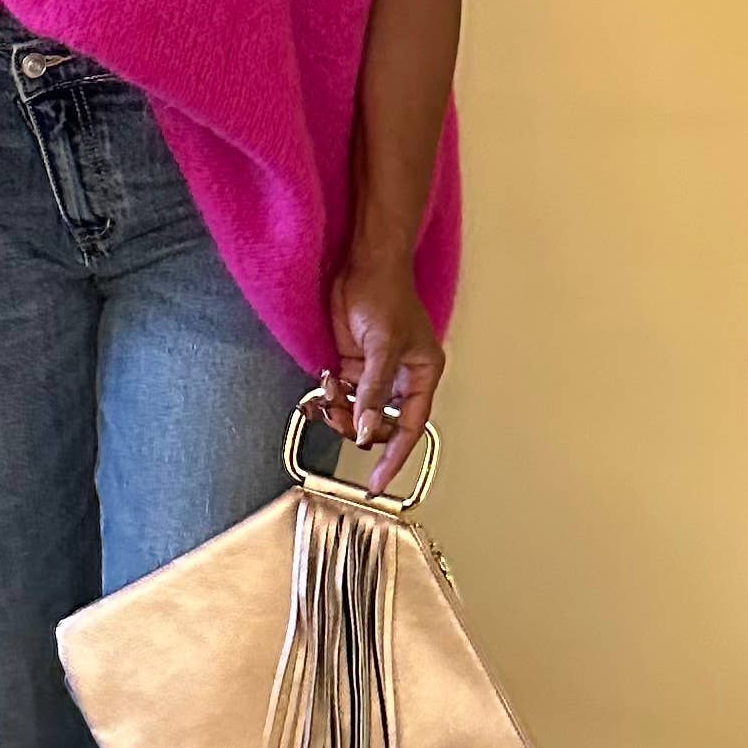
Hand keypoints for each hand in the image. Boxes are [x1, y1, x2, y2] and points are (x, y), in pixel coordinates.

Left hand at [324, 237, 444, 495]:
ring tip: (330, 395)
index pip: (410, 427)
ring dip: (341, 411)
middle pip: (380, 423)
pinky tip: (325, 383)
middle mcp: (401, 377)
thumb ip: (373, 392)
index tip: (378, 482)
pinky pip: (342, 394)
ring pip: (358, 411)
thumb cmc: (386, 295)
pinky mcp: (353, 363)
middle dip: (359, 426)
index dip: (395, 457)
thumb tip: (366, 431)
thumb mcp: (383, 347)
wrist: (363, 265)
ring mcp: (375, 372)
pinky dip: (331, 396)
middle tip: (341, 419)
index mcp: (422, 375)